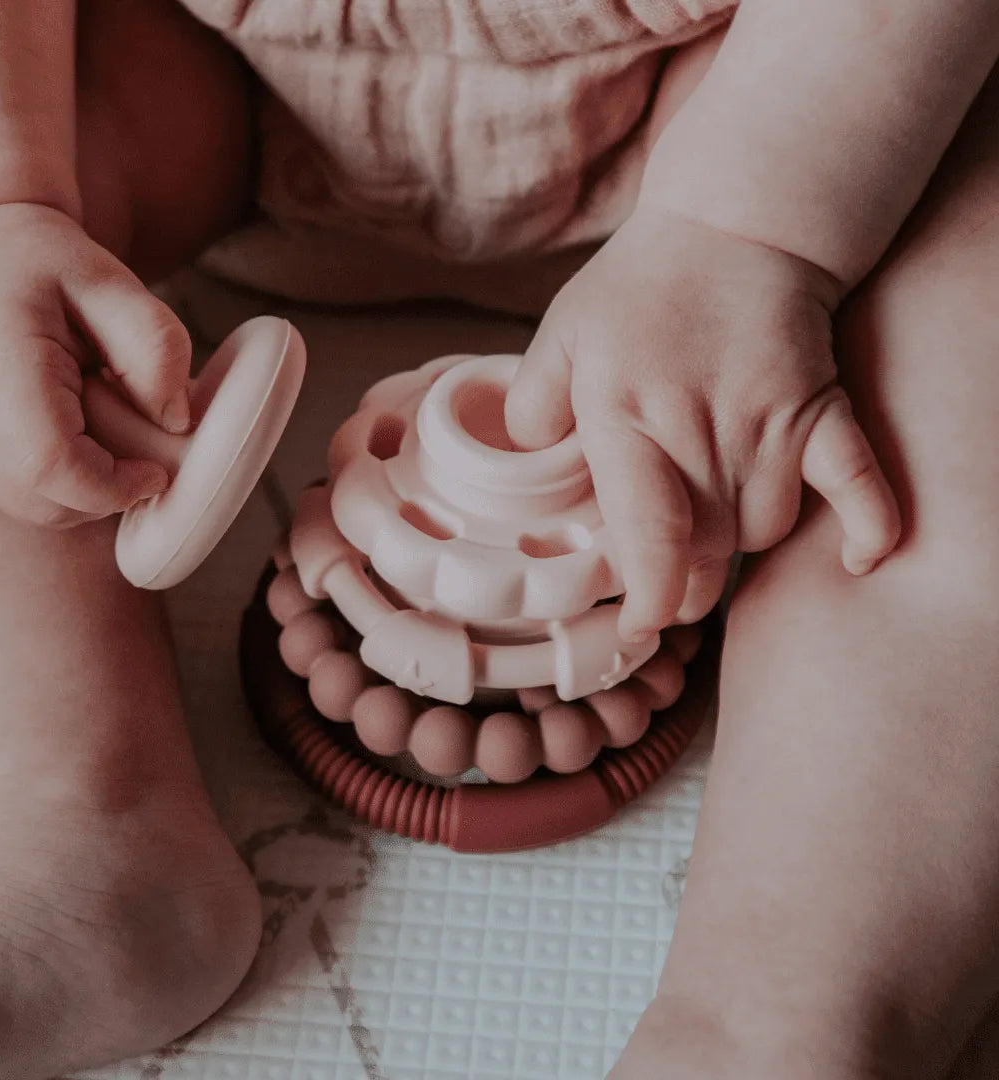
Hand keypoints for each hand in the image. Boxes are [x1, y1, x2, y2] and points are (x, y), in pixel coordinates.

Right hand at [0, 203, 191, 527]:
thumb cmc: (46, 263)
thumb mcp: (114, 284)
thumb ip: (156, 349)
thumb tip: (175, 422)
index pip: (47, 461)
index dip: (111, 485)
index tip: (156, 472)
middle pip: (39, 497)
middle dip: (106, 493)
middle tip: (141, 452)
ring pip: (30, 506)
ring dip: (87, 492)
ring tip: (111, 433)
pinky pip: (22, 495)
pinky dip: (66, 486)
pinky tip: (86, 439)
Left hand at [505, 206, 900, 638]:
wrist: (733, 223)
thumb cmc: (638, 289)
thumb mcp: (560, 335)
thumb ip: (531, 405)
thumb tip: (523, 464)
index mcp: (627, 418)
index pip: (648, 533)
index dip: (650, 596)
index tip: (642, 627)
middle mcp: (700, 433)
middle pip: (705, 551)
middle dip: (684, 585)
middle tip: (667, 584)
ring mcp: (770, 424)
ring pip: (762, 532)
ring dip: (737, 548)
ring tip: (712, 531)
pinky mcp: (821, 411)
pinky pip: (858, 482)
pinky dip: (867, 524)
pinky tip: (861, 559)